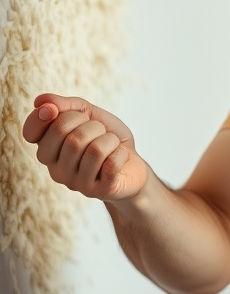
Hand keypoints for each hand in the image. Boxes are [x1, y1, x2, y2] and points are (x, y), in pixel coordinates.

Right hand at [23, 94, 148, 201]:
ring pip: (93, 149)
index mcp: (47, 151)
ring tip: (111, 146)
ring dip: (109, 140)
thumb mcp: (89, 114)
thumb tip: (41, 102)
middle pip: (63, 132)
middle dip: (90, 124)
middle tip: (99, 131)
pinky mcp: (99, 191)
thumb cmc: (107, 138)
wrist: (133, 165)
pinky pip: (111, 162)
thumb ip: (66, 105)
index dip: (45, 115)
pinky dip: (121, 153)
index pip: (31, 132)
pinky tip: (119, 158)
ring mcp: (76, 183)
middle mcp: (55, 170)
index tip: (65, 110)